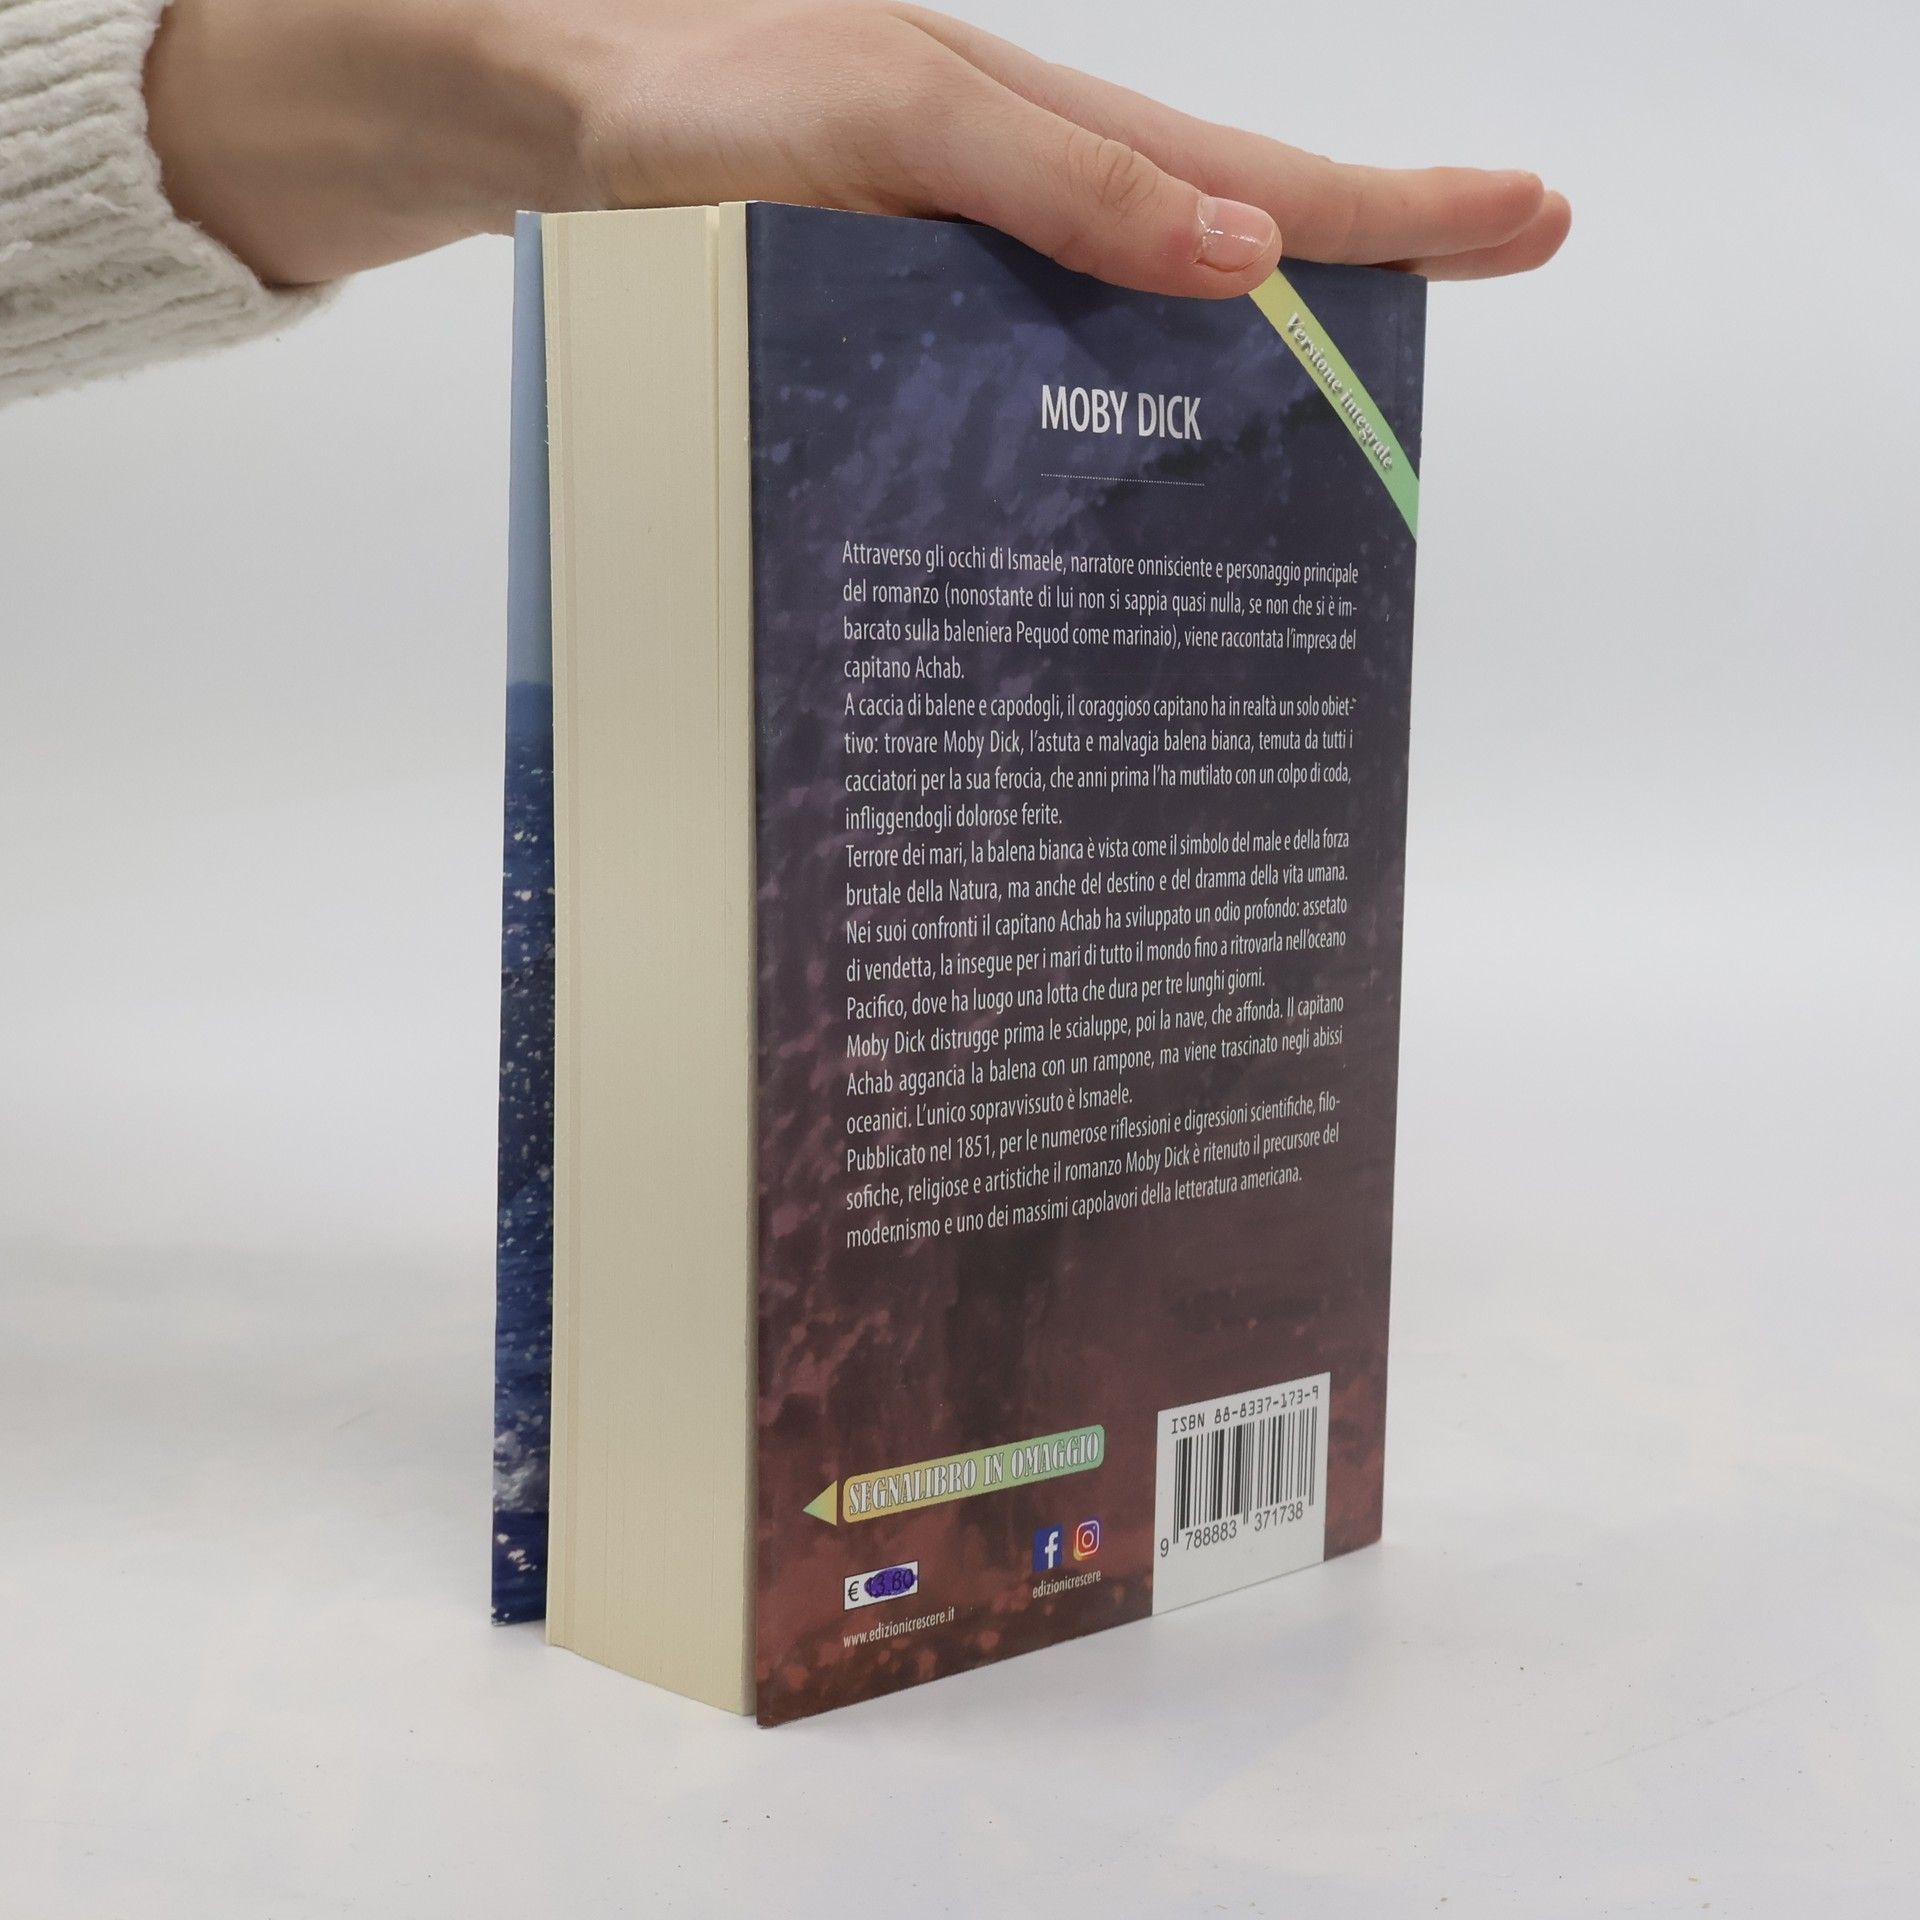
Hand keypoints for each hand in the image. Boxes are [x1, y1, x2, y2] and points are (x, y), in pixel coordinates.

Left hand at [145, 0, 1569, 292]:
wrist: (440, 87)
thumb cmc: (586, 84)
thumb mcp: (786, 125)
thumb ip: (997, 168)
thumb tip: (1220, 255)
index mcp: (966, 101)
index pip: (1203, 161)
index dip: (1360, 201)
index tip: (1515, 222)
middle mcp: (965, 147)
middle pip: (1201, 182)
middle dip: (1366, 219)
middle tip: (1529, 228)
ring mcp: (921, 205)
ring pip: (1122, 249)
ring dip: (1258, 297)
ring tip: (1380, 351)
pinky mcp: (865, 256)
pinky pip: (1016, 305)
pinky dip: (1109, 350)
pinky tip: (1146, 411)